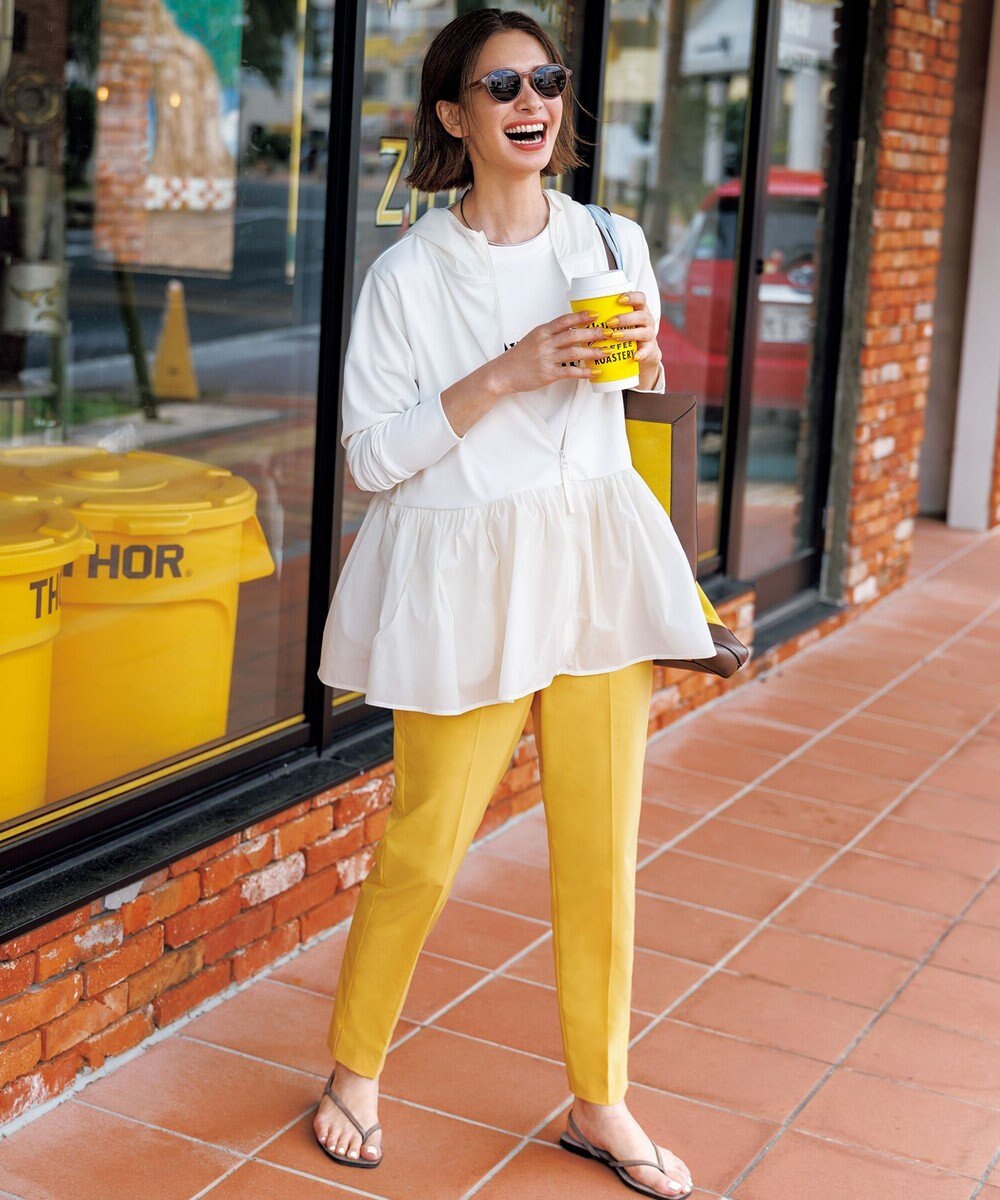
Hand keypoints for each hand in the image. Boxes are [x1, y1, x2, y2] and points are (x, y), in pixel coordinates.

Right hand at [488, 309, 604, 396]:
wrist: (503, 373)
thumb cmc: (520, 357)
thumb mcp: (534, 339)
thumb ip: (551, 334)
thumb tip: (572, 329)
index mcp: (542, 332)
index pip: (564, 320)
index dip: (581, 316)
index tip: (595, 314)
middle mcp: (545, 343)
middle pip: (573, 335)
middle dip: (593, 333)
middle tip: (608, 333)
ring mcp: (546, 358)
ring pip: (574, 352)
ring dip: (592, 352)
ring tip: (605, 352)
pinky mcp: (547, 374)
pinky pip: (569, 372)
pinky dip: (584, 372)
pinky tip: (594, 372)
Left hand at [603, 291, 662, 388]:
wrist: (641, 353)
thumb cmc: (623, 334)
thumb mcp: (617, 323)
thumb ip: (605, 315)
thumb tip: (577, 310)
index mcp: (638, 310)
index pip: (640, 298)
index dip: (632, 296)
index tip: (619, 299)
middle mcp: (646, 321)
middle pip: (641, 315)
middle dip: (625, 318)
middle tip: (610, 322)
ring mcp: (649, 335)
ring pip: (643, 332)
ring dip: (628, 334)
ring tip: (615, 337)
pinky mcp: (649, 350)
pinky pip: (647, 352)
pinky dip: (641, 354)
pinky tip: (634, 356)